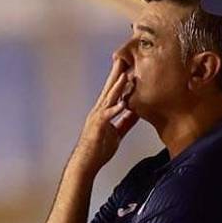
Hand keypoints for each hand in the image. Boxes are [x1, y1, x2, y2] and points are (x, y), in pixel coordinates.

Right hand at [72, 57, 137, 171]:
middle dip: (116, 74)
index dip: (120, 79)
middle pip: (109, 89)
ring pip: (108, 99)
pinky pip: (107, 116)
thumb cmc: (98, 150)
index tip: (129, 66)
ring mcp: (97, 118)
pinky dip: (115, 109)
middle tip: (123, 58)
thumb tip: (136, 112)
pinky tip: (122, 103)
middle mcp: (99, 111)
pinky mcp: (97, 127)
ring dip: (116, 87)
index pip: (114, 92)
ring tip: (125, 75)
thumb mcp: (117, 133)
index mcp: (104, 112)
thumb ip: (126, 122)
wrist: (85, 164)